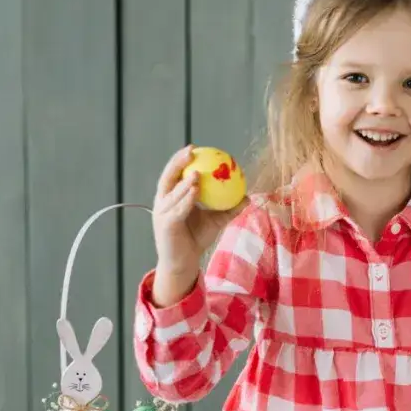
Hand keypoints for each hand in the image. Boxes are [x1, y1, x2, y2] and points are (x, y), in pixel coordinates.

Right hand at [151, 145, 246, 303]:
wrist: (184, 262)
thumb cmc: (197, 239)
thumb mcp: (216, 220)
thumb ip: (229, 208)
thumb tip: (248, 196)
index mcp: (171, 198)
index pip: (173, 174)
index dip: (180, 160)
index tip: (194, 148)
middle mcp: (163, 203)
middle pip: (167, 178)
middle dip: (177, 163)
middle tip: (191, 151)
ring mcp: (162, 214)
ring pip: (172, 193)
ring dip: (184, 183)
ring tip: (197, 173)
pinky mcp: (165, 225)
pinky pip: (177, 210)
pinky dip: (186, 199)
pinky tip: (196, 191)